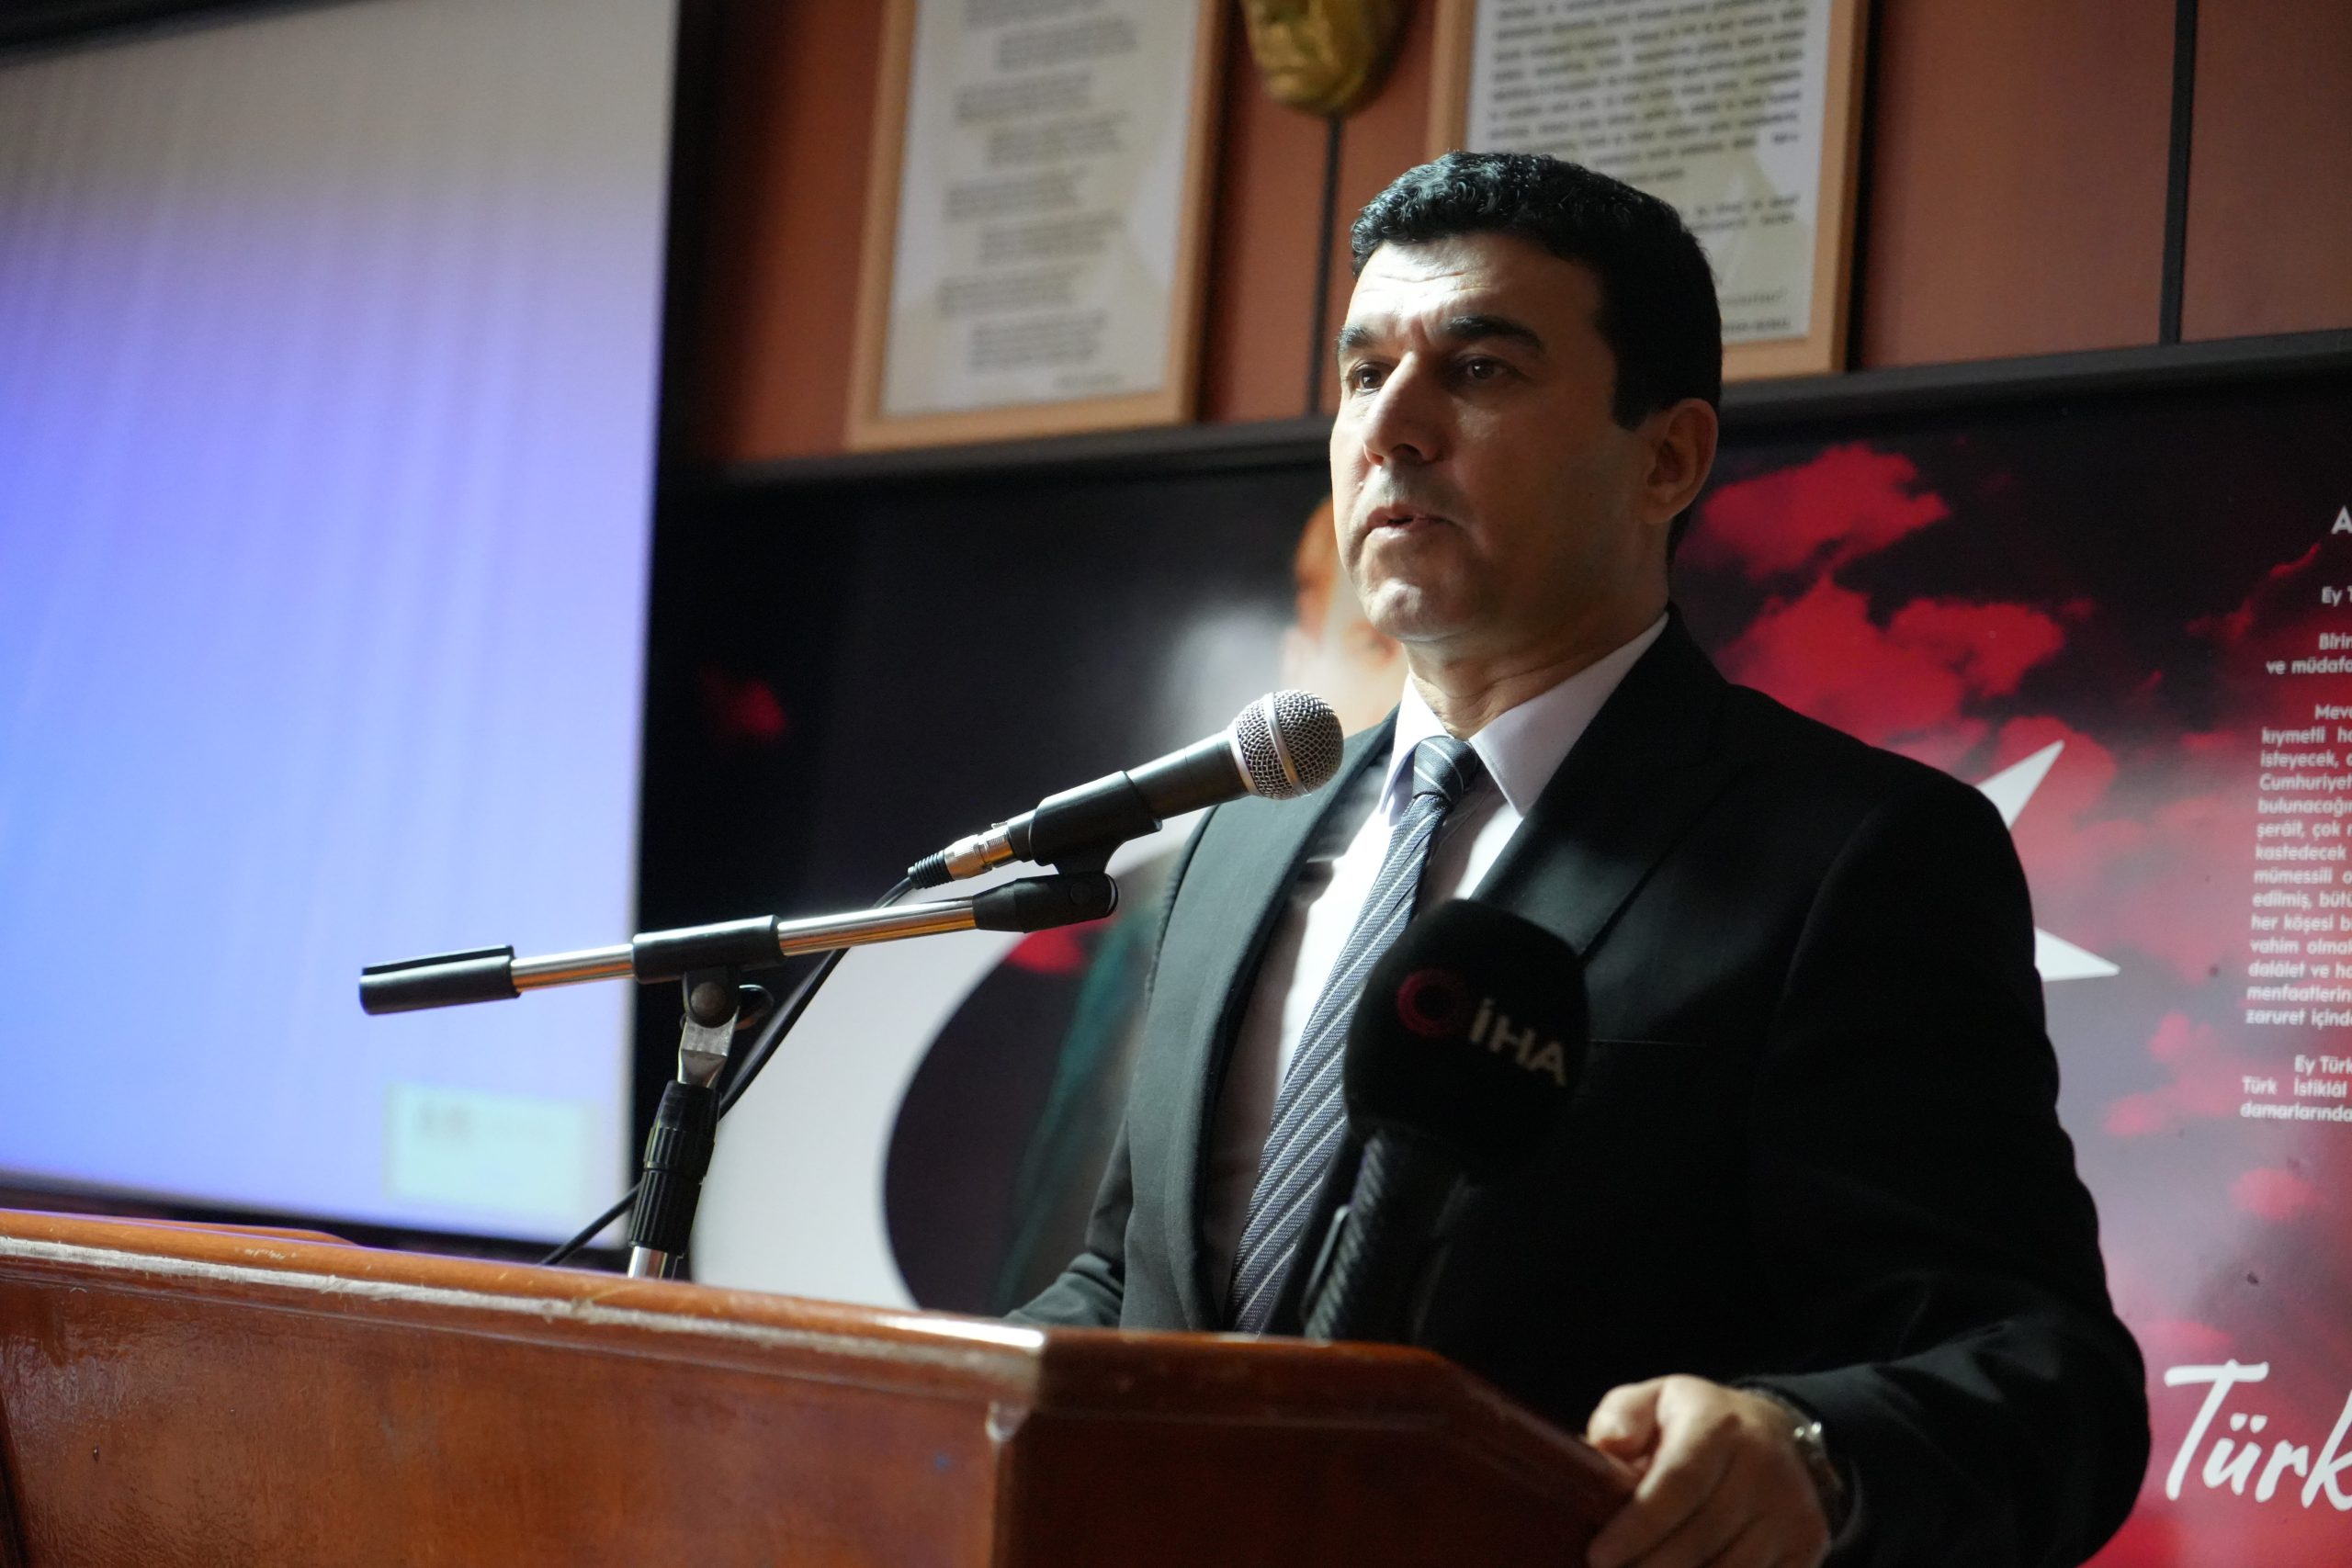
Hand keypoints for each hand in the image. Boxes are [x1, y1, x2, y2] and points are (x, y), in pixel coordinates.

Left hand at [1581, 1376, 1829, 1567]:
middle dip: (1649, 1565)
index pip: (1678, 1484)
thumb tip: (1606, 1446)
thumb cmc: (1696, 1423)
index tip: (1599, 1555)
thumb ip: (1621, 1417)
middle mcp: (1764, 1465)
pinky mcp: (1810, 1543)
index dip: (1637, 1527)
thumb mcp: (1655, 1401)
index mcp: (1719, 1424)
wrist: (1777, 1432)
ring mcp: (1793, 1508)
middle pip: (1701, 1537)